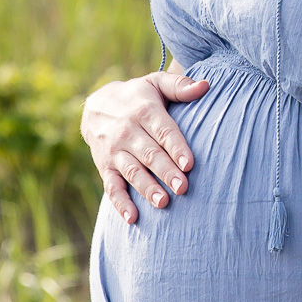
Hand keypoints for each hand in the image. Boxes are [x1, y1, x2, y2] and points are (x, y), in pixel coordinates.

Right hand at [80, 71, 209, 222]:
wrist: (96, 107)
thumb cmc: (138, 96)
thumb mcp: (155, 83)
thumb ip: (180, 86)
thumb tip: (206, 86)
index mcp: (144, 111)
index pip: (162, 131)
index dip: (176, 147)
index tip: (189, 163)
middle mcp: (127, 132)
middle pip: (149, 154)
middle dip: (166, 172)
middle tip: (183, 188)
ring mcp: (114, 151)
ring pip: (132, 171)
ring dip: (147, 188)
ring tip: (163, 203)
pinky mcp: (105, 167)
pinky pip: (112, 187)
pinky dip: (121, 203)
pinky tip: (133, 218)